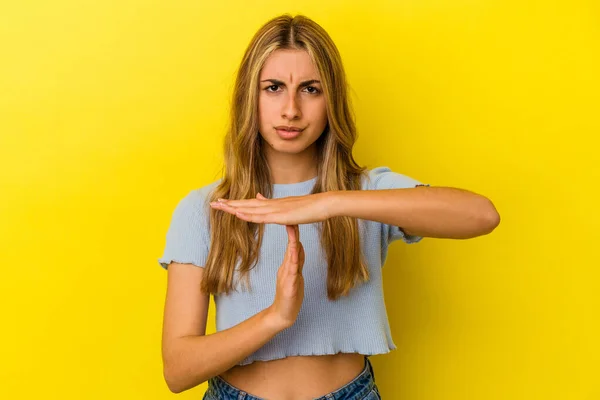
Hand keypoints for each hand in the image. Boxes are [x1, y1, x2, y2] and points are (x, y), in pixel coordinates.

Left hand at [209, 192, 333, 224]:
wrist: (324, 204)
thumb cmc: (310, 207)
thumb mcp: (290, 207)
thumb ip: (277, 205)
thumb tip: (264, 198)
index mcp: (273, 204)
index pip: (250, 204)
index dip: (236, 204)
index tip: (222, 203)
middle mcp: (271, 204)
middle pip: (246, 204)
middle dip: (229, 205)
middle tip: (212, 204)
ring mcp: (276, 209)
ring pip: (250, 209)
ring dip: (234, 208)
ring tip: (220, 207)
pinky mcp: (281, 216)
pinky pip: (261, 216)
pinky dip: (248, 215)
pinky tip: (238, 214)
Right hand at [267, 224, 304, 328]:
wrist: (282, 314)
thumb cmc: (289, 295)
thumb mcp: (293, 274)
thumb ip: (296, 261)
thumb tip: (299, 246)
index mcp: (289, 265)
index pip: (293, 244)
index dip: (294, 231)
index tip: (295, 218)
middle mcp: (287, 267)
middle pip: (291, 246)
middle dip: (293, 232)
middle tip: (292, 216)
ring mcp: (287, 276)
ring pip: (291, 256)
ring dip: (293, 242)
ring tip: (293, 230)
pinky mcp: (289, 286)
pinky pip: (292, 272)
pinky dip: (294, 261)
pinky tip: (294, 255)